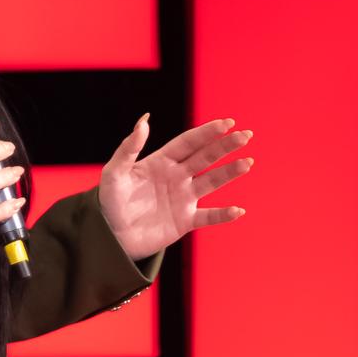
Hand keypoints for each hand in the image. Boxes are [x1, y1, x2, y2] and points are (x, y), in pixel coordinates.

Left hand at [90, 114, 251, 259]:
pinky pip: (208, 217)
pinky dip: (223, 215)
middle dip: (226, 146)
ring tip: (248, 162)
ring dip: (230, 173)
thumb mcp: (114, 173)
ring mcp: (183, 199)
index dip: (207, 132)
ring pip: (212, 182)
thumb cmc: (109, 201)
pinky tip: (239, 211)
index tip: (227, 122)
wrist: (109, 236)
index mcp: (162, 161)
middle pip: (206, 157)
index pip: (189, 142)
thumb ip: (129, 148)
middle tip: (246, 135)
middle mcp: (176, 176)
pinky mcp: (184, 221)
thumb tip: (144, 120)